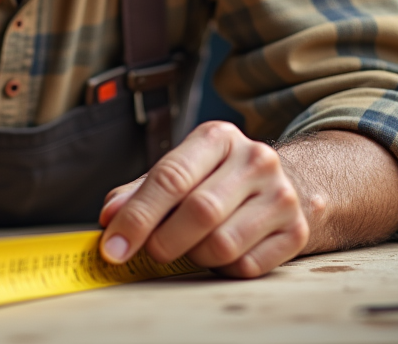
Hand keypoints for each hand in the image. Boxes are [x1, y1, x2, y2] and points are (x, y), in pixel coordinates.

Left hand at [99, 121, 309, 277]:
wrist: (285, 184)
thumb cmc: (217, 179)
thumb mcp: (181, 170)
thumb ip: (141, 191)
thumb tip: (110, 216)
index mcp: (218, 137)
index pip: (171, 177)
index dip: (138, 215)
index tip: (113, 246)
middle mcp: (254, 159)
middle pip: (198, 211)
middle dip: (163, 240)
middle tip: (150, 251)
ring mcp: (280, 194)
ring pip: (222, 244)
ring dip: (194, 256)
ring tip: (190, 246)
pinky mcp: (295, 231)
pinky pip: (246, 266)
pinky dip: (222, 269)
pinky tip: (221, 253)